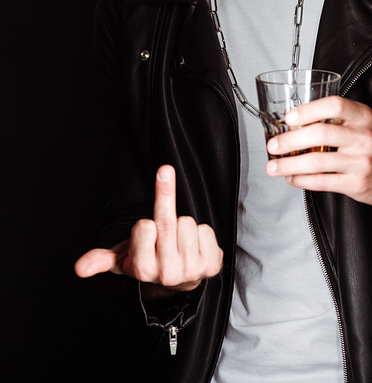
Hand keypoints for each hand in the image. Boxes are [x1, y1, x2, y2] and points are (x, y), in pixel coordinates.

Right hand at [74, 165, 222, 291]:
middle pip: (168, 221)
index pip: (145, 226)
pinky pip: (206, 230)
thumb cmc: (148, 259)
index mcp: (142, 269)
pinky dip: (201, 232)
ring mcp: (191, 270)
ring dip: (183, 225)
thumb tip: (79, 268)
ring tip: (177, 239)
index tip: (146, 227)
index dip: (146, 223)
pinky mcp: (211, 265)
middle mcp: (166, 273)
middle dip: (165, 196)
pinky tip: (194, 245)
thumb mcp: (122, 259)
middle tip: (165, 171)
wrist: (179, 280)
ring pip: (188, 222)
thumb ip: (101, 259)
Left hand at [266, 96, 371, 207]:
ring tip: (274, 167)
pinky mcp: (358, 183)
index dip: (309, 110)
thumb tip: (296, 123)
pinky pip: (323, 181)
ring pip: (317, 162)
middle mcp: (364, 137)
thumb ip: (337, 119)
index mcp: (363, 117)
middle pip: (321, 134)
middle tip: (273, 145)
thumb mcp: (364, 123)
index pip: (335, 106)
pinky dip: (302, 180)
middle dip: (290, 140)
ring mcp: (362, 161)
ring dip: (290, 164)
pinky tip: (292, 178)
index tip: (289, 118)